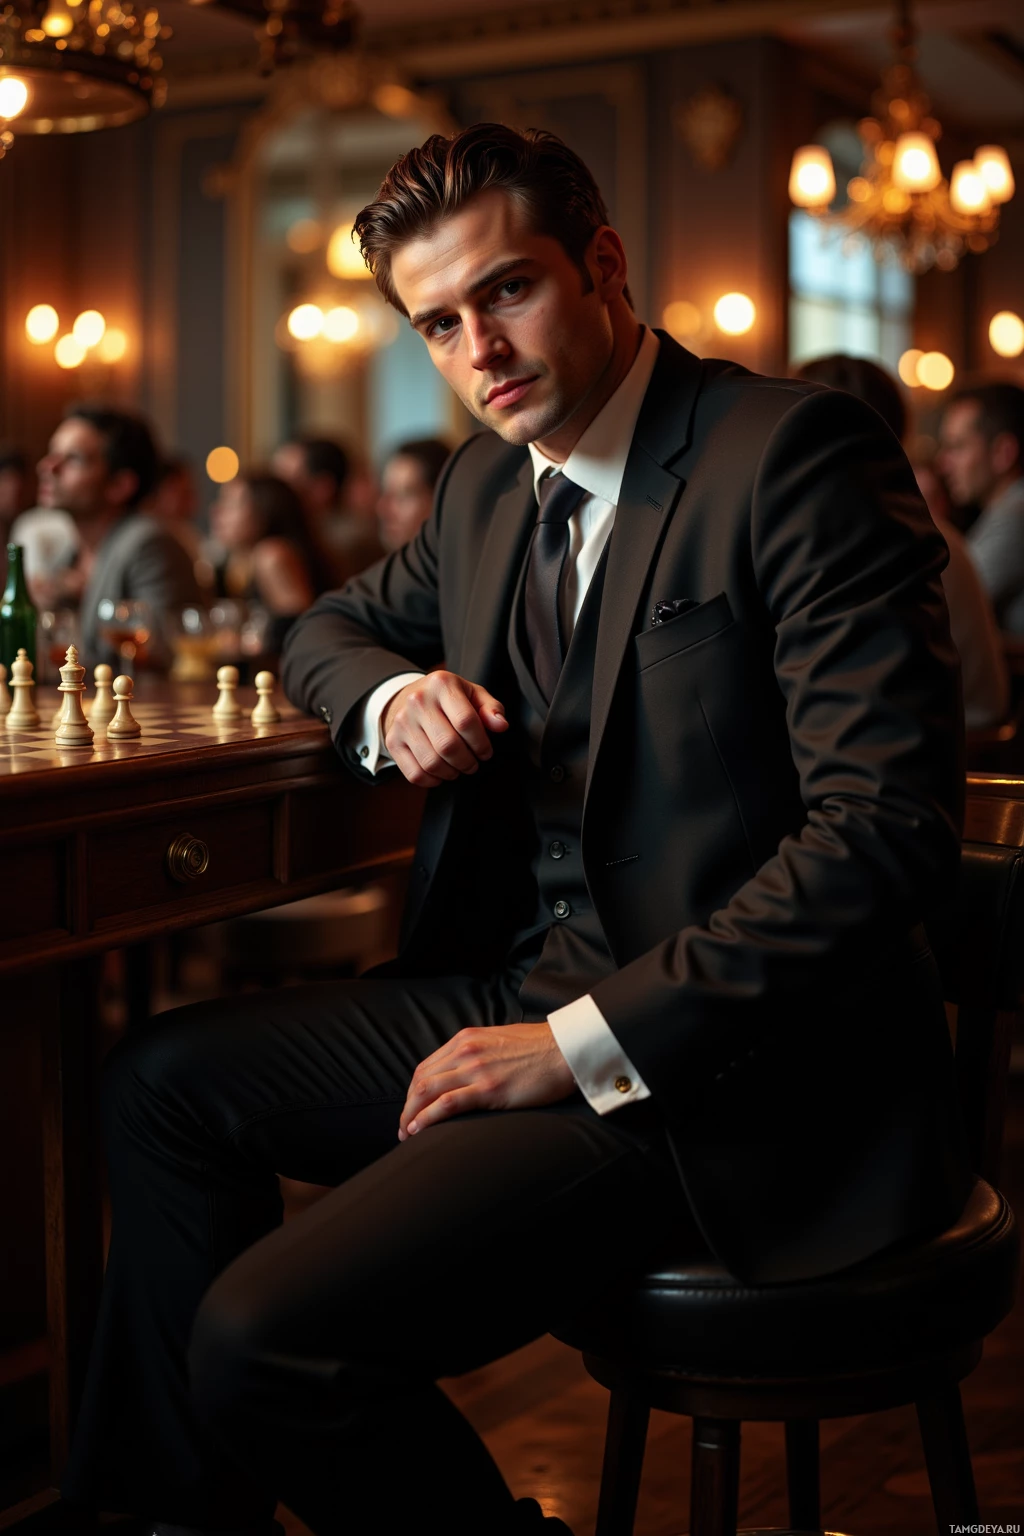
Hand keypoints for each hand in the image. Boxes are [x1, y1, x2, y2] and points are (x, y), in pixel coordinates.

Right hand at [382, 670, 507, 787]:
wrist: (407, 697)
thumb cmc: (446, 698)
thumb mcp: (472, 694)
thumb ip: (491, 708)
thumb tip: (501, 725)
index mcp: (441, 684)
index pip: (466, 721)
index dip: (481, 743)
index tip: (485, 752)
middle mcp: (418, 701)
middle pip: (448, 745)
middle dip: (467, 762)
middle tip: (473, 763)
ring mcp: (402, 722)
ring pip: (431, 763)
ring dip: (451, 773)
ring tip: (458, 768)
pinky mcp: (393, 741)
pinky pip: (414, 773)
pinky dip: (432, 781)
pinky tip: (440, 773)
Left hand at [398, 1023, 574, 1139]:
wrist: (567, 1050)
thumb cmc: (540, 1049)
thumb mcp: (500, 1042)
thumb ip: (478, 1053)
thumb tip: (466, 1073)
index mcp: (466, 1039)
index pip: (427, 1067)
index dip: (413, 1092)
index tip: (412, 1109)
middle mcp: (465, 1050)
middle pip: (421, 1080)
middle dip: (407, 1106)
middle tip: (403, 1128)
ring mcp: (476, 1069)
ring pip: (427, 1092)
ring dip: (411, 1116)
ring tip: (406, 1134)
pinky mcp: (489, 1088)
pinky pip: (446, 1103)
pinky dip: (426, 1118)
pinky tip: (418, 1130)